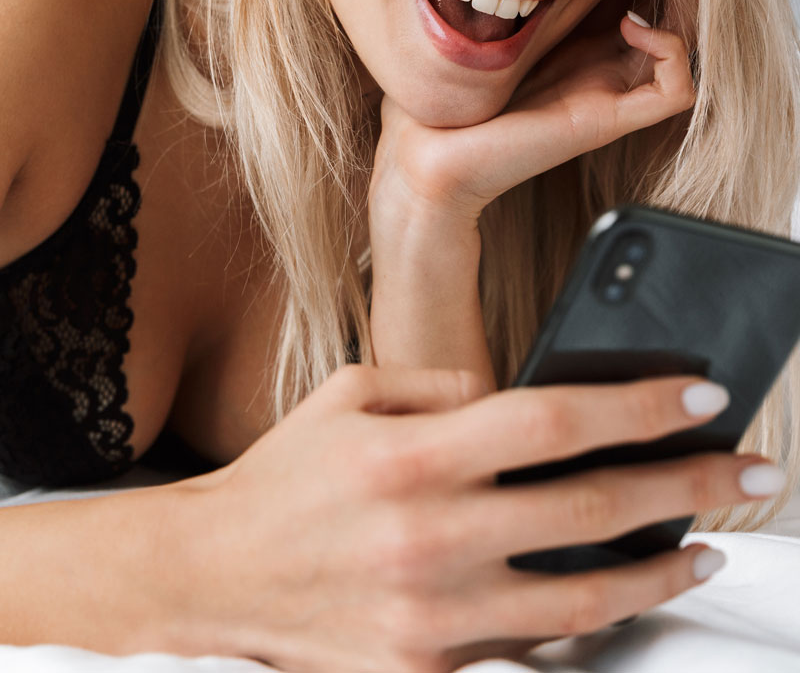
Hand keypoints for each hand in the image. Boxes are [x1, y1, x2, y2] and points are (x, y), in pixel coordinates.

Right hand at [181, 364, 773, 670]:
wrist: (215, 574)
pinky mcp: (425, 671)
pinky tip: (618, 601)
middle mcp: (432, 535)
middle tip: (754, 470)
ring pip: (582, 598)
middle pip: (592, 507)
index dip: (640, 404)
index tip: (703, 393)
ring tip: (710, 549)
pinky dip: (585, 627)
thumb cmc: (289, 472)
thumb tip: (521, 400)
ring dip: (661, 572)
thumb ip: (442, 391)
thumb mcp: (353, 393)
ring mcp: (433, 615)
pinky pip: (527, 653)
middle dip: (690, 486)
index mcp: (415, 454)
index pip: (556, 420)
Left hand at [370, 14, 693, 228]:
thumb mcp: (491, 33)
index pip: (638, 18)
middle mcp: (601, 80)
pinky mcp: (606, 120)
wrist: (430, 150)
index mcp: (577, 59)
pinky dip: (672, 53)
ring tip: (635, 12)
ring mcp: (608, 100)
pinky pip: (676, 91)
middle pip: (668, 37)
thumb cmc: (451, 96)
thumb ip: (509, 1)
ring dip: (675, 26)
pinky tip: (634, 29)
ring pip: (683, 62)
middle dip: (670, 0)